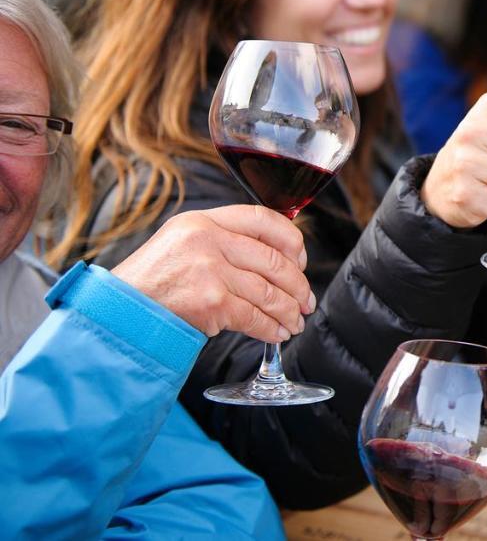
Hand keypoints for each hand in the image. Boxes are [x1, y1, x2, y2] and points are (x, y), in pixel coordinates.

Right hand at [110, 205, 313, 342]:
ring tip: (295, 322)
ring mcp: (210, 270)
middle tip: (305, 301)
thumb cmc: (152, 282)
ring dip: (288, 311)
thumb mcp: (182, 242)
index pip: (264, 219)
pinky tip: (278, 333)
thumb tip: (276, 256)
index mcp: (203, 220)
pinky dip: (271, 328)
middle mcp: (208, 240)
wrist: (117, 313)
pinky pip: (255, 316)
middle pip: (274, 260)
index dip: (291, 240)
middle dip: (298, 285)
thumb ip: (222, 240)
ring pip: (269, 291)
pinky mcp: (211, 302)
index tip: (301, 259)